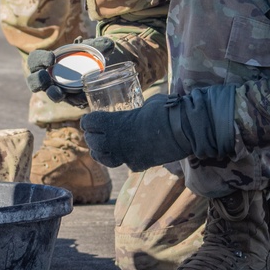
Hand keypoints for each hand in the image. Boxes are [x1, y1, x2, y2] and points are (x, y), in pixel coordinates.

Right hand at [25, 37, 117, 107]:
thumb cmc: (85, 54)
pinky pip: (68, 101)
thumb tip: (109, 44)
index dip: (39, 59)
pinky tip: (82, 99)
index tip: (51, 58)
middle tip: (46, 78)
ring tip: (60, 94)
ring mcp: (58, 89)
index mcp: (47, 61)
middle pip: (34, 81)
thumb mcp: (91, 47)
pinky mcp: (70, 98)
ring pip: (49, 94)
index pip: (35, 60)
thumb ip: (99, 44)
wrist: (96, 68)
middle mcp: (48, 77)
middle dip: (37, 81)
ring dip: (53, 94)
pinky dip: (74, 100)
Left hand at [81, 85, 235, 170]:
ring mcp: (126, 156)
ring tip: (105, 148)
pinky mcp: (138, 165)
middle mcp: (115, 142)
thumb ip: (139, 110)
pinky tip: (129, 154)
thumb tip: (144, 109)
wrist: (181, 130)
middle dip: (92, 138)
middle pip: (92, 142)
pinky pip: (126, 163)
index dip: (88, 121)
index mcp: (113, 123)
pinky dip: (125, 159)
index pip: (89, 123)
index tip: (90, 120)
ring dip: (102, 152)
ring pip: (103, 159)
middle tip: (95, 134)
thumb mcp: (148, 104)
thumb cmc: (165, 111)